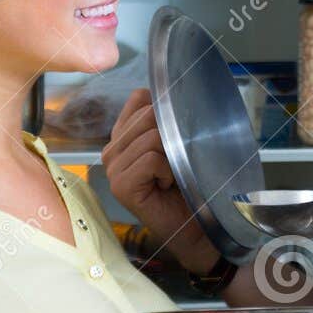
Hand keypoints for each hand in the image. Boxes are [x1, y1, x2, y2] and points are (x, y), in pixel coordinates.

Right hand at [101, 88, 218, 271]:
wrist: (200, 225)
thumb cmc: (192, 184)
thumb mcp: (179, 143)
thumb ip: (166, 118)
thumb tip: (164, 88)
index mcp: (123, 136)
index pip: (140, 99)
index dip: (165, 112)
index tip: (177, 139)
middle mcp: (112, 150)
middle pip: (147, 115)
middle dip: (173, 137)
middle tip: (177, 164)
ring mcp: (112, 169)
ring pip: (150, 137)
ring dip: (173, 157)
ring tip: (172, 176)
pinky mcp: (120, 186)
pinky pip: (150, 158)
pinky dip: (168, 171)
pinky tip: (167, 186)